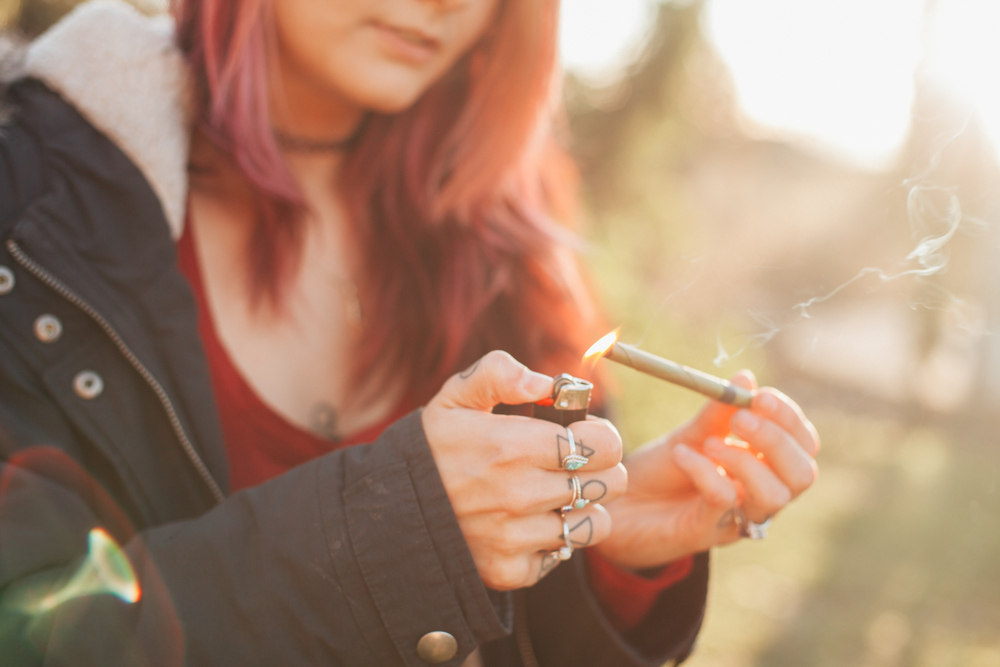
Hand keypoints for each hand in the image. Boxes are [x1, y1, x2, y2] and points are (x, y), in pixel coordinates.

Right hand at [422, 351, 627, 589]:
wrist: (388, 510)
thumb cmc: (431, 448)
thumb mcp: (456, 396)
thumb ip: (500, 373)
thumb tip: (545, 383)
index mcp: (514, 446)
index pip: (603, 445)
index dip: (602, 436)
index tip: (585, 434)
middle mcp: (520, 494)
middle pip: (609, 484)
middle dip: (600, 469)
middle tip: (575, 463)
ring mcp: (517, 536)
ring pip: (595, 524)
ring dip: (585, 508)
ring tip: (559, 495)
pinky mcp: (511, 570)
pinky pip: (563, 555)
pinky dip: (555, 541)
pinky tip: (532, 523)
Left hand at [594, 371, 818, 568]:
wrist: (617, 505)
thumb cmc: (661, 472)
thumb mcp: (690, 435)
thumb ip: (718, 413)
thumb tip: (746, 377)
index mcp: (764, 468)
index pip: (803, 445)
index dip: (789, 420)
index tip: (761, 396)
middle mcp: (759, 497)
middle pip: (802, 474)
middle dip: (776, 439)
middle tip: (740, 418)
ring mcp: (737, 519)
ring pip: (774, 496)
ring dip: (745, 460)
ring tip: (709, 442)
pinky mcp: (707, 533)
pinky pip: (723, 501)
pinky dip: (705, 471)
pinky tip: (681, 454)